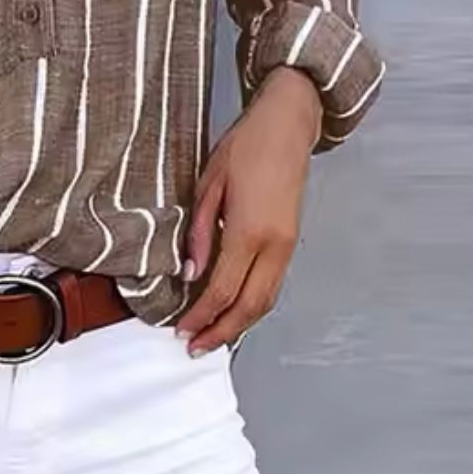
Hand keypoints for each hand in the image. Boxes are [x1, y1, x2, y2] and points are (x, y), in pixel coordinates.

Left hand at [175, 67, 320, 356]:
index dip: (201, 315)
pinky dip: (252, 304)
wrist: (287, 127)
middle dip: (221, 331)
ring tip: (212, 336)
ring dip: (239, 324)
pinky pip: (272, 285)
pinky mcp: (291, 242)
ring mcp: (288, 246)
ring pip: (266, 300)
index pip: (222, 289)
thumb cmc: (244, 147)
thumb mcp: (209, 184)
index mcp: (249, 231)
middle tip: (194, 346)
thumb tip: (189, 273)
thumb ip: (199, 232)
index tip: (181, 331)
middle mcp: (274, 246)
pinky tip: (233, 309)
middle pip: (249, 306)